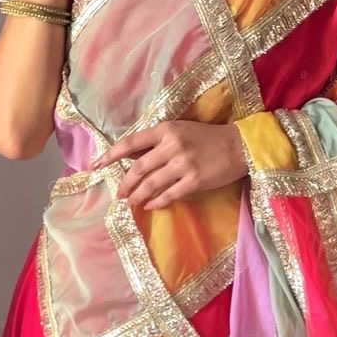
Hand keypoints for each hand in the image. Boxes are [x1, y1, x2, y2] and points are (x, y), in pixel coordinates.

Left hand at [90, 122, 247, 208]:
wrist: (240, 146)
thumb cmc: (208, 137)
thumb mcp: (180, 131)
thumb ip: (157, 142)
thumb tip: (131, 156)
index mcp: (166, 130)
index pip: (131, 142)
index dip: (111, 155)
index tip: (96, 165)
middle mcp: (172, 146)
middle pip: (138, 168)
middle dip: (124, 183)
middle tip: (118, 193)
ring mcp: (183, 164)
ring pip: (151, 184)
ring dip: (137, 195)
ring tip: (131, 202)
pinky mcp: (194, 181)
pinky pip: (169, 195)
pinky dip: (157, 202)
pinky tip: (150, 206)